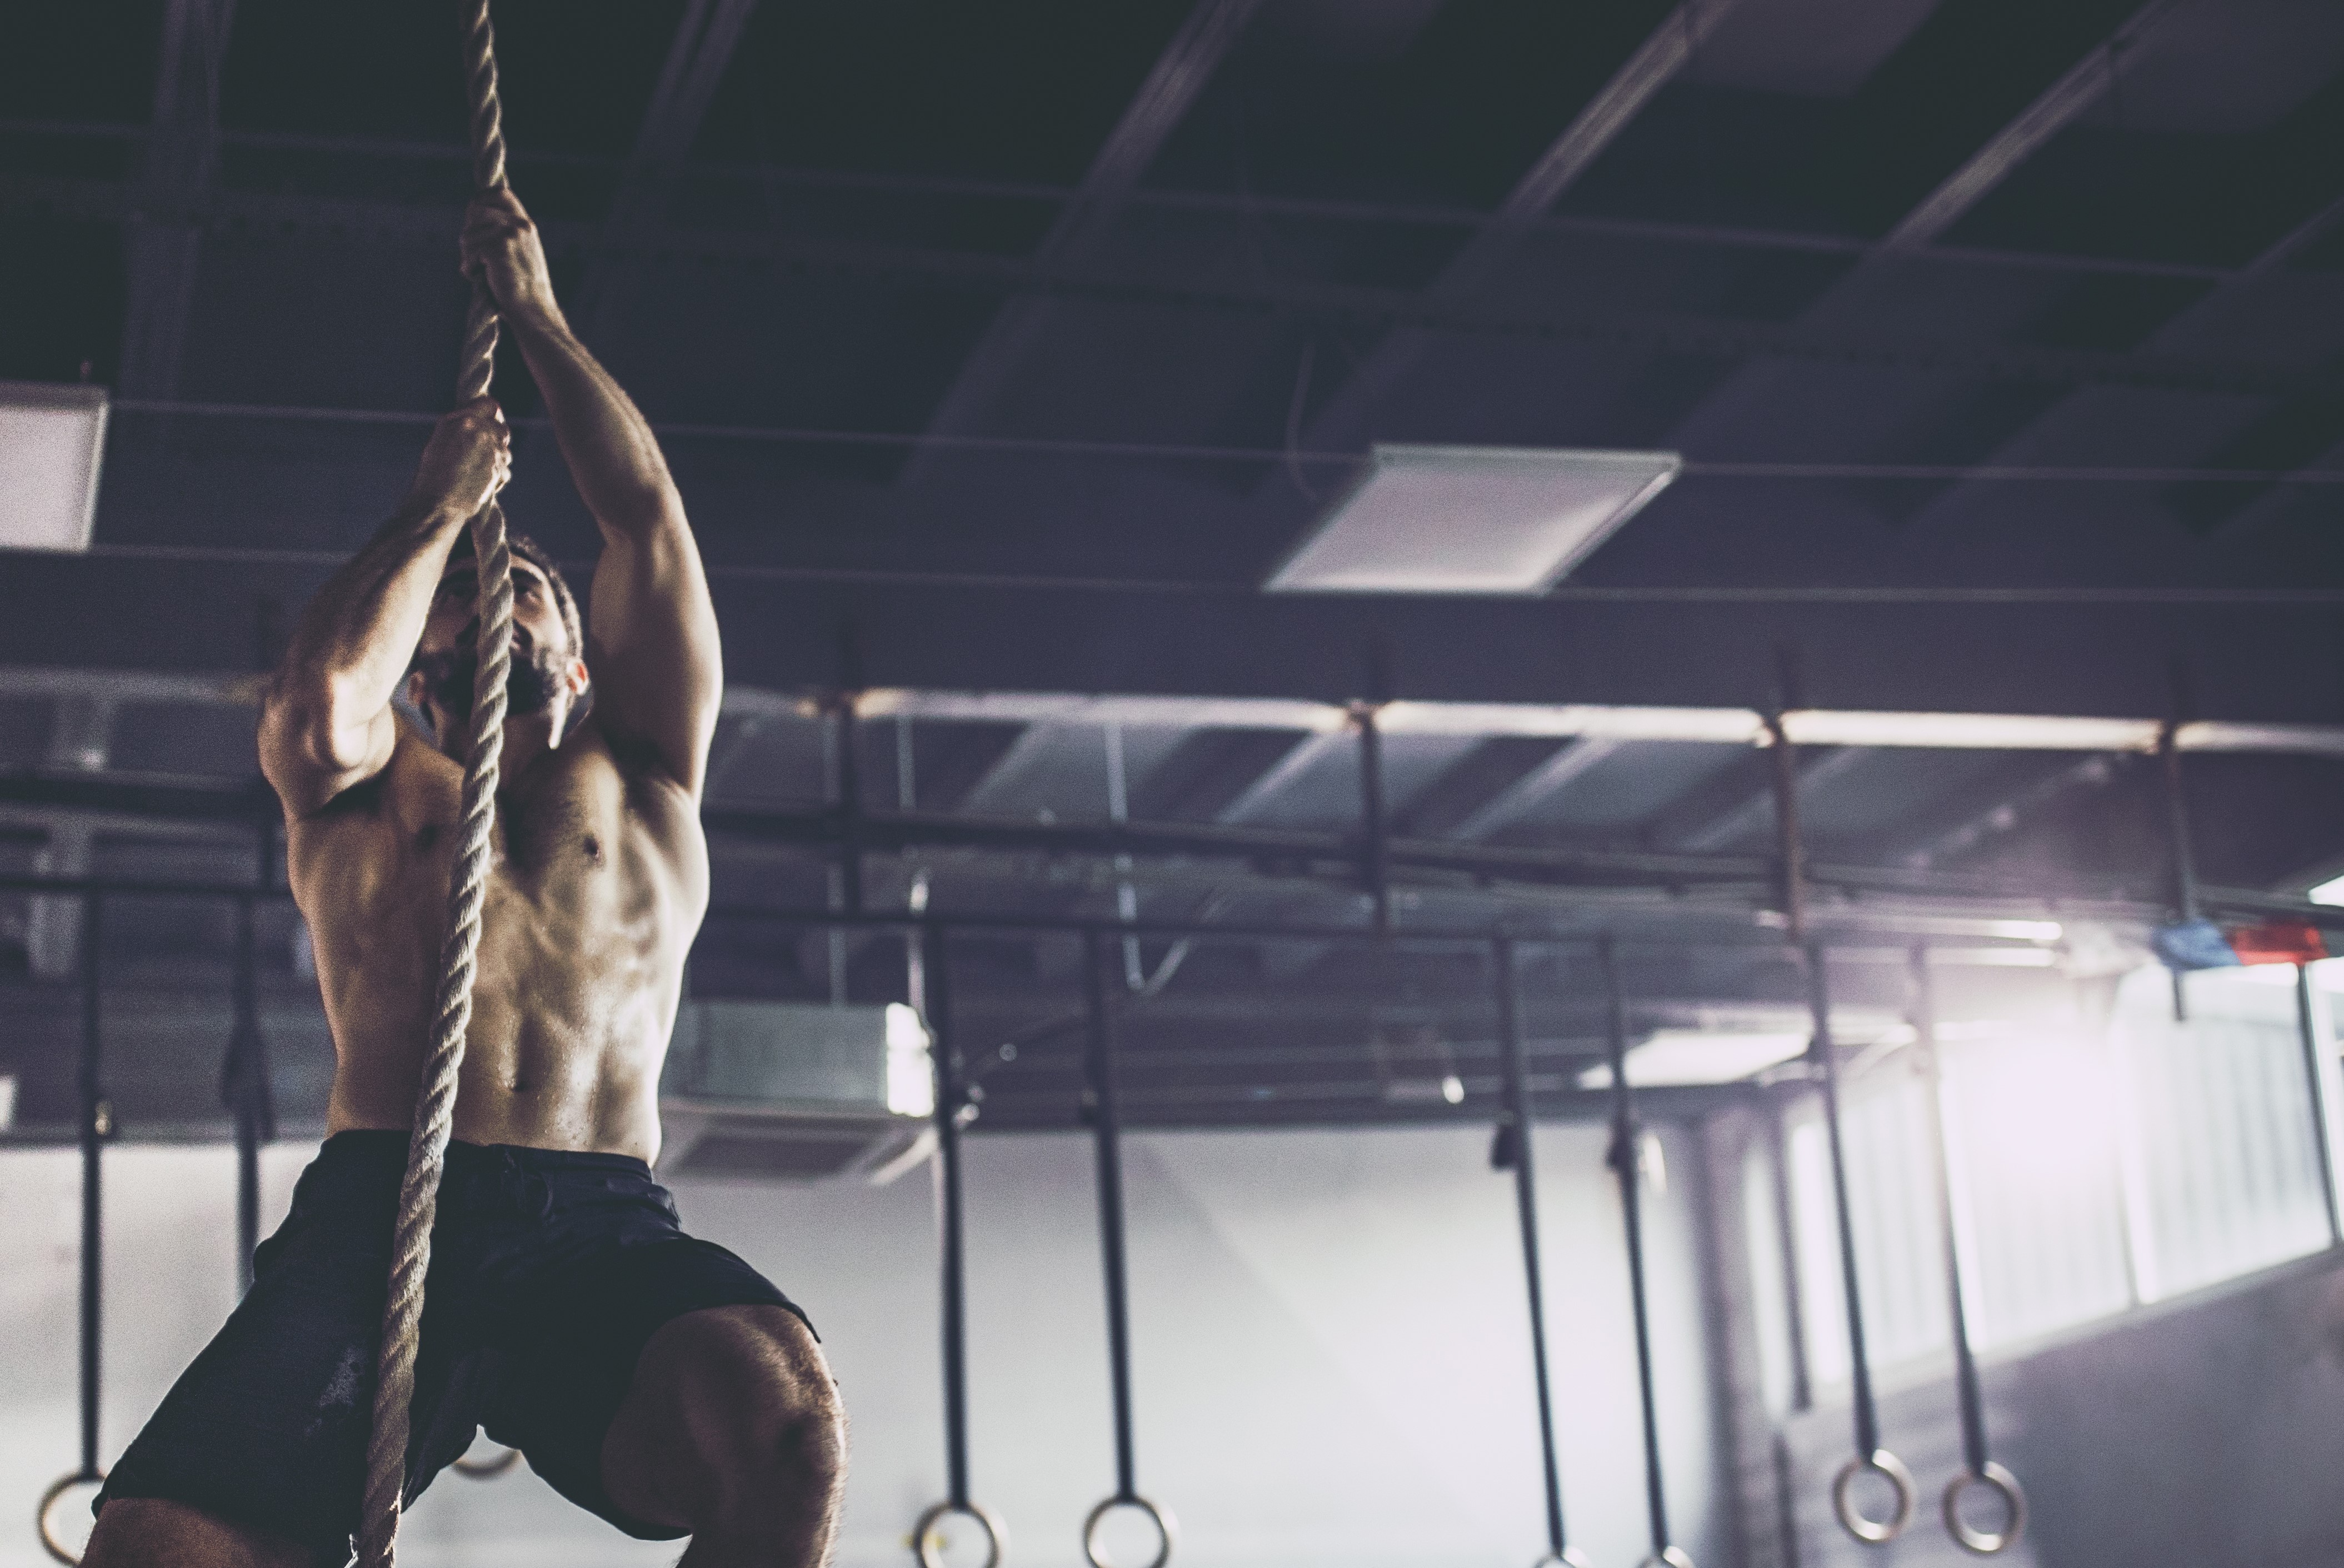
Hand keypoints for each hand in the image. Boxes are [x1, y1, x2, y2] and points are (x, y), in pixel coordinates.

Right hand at [410, 397, 510, 516]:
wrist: (438, 504)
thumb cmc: (431, 474)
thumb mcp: (439, 440)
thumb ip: (460, 426)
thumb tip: (478, 422)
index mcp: (463, 419)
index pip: (490, 405)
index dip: (489, 414)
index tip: (487, 422)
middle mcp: (482, 431)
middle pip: (502, 428)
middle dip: (495, 437)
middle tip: (480, 449)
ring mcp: (494, 451)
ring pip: (505, 450)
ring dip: (496, 457)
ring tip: (475, 469)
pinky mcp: (501, 470)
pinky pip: (505, 469)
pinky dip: (497, 475)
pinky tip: (480, 482)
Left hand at [460, 188, 559, 322]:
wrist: (534, 309)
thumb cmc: (523, 286)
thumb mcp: (520, 250)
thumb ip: (504, 231)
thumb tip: (473, 214)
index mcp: (526, 224)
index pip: (499, 192)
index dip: (480, 201)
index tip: (472, 218)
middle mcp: (520, 225)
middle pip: (476, 210)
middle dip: (468, 231)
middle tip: (473, 253)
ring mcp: (510, 235)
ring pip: (468, 233)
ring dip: (466, 253)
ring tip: (478, 269)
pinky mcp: (499, 249)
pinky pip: (469, 250)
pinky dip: (468, 267)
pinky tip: (479, 277)